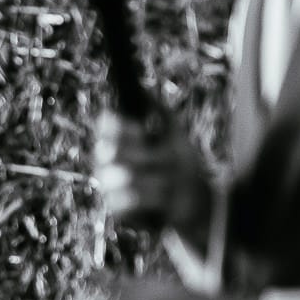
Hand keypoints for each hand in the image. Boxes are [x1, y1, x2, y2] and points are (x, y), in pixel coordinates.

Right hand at [93, 110, 212, 239]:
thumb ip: (159, 111)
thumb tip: (144, 88)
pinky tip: (162, 200)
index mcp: (117, 141)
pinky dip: (150, 200)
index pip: (106, 126)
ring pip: (123, 177)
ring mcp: (110, 187)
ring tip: (169, 184)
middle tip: (166, 162)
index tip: (141, 131)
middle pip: (109, 152)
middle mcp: (107, 162)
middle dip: (143, 156)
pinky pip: (127, 202)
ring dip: (154, 180)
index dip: (120, 127)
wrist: (193, 200)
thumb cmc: (181, 164)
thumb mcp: (174, 133)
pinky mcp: (118, 211)